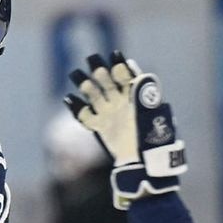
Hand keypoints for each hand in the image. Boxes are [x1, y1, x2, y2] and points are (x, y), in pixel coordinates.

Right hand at [63, 51, 186, 209]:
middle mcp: (121, 104)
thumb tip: (140, 77)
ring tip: (75, 74)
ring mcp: (110, 115)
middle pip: (107, 82)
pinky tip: (70, 99)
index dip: (121, 66)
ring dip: (85, 85)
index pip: (126, 77)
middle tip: (91, 58)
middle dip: (99, 70)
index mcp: (135, 98)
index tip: (115, 57)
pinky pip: (86, 117)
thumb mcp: (153, 116)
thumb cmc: (152, 141)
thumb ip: (144, 96)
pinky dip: (77, 109)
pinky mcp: (101, 128)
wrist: (144, 165)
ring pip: (94, 96)